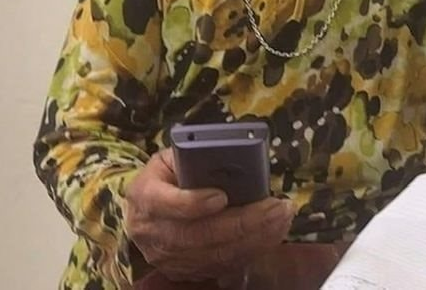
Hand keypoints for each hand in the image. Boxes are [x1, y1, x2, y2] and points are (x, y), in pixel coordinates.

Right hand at [123, 149, 295, 280]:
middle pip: (199, 235)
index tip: (222, 196)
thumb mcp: (171, 158)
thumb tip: (232, 154)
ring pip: (215, 255)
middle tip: (276, 207)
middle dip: (243, 222)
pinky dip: (252, 251)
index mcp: (144, 195)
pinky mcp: (184, 271)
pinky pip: (222, 266)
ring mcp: (167, 257)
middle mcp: (152, 232)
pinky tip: (272, 235)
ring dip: (255, 238)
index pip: (166, 204)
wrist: (143, 213)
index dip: (194, 203)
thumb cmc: (165, 178)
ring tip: (282, 218)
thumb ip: (193, 156)